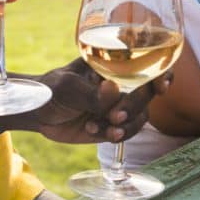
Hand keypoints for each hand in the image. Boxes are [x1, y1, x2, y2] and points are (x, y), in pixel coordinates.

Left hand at [0, 58, 162, 142]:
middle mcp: (123, 84)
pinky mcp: (113, 125)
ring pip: (141, 116)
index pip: (149, 64)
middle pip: (148, 94)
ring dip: (127, 125)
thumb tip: (114, 90)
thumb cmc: (51, 89)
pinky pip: (127, 132)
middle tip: (115, 116)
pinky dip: (116, 134)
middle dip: (135, 107)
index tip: (160, 87)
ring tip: (104, 129)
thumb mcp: (67, 87)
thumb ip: (91, 92)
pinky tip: (95, 130)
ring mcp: (119, 106)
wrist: (37, 114)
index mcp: (115, 65)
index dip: (162, 73)